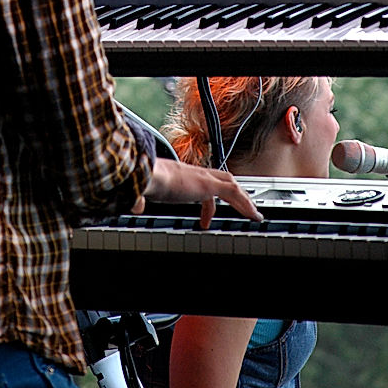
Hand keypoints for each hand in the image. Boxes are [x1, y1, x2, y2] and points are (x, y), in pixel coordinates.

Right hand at [138, 157, 262, 227]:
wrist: (144, 175)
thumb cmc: (141, 182)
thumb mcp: (143, 191)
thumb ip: (140, 198)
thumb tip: (135, 206)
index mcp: (179, 174)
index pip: (201, 180)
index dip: (208, 197)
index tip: (208, 214)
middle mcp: (192, 172)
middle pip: (221, 176)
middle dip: (234, 192)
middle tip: (241, 208)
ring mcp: (201, 177)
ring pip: (230, 182)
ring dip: (243, 198)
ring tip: (253, 214)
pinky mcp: (208, 184)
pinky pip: (233, 192)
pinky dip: (245, 203)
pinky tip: (253, 215)